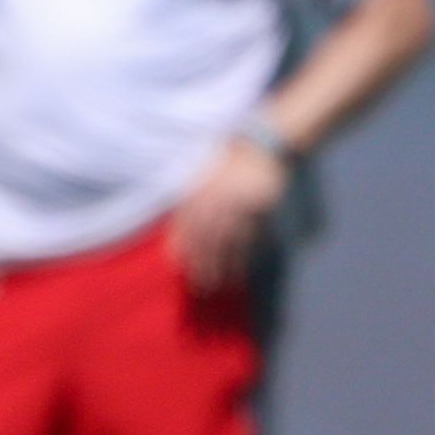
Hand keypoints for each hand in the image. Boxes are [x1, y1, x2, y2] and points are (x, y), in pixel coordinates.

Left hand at [168, 136, 289, 291]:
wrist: (259, 147)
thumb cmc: (228, 166)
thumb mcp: (202, 181)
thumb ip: (189, 208)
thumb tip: (176, 243)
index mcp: (198, 192)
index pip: (188, 228)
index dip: (185, 251)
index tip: (184, 271)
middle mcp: (214, 199)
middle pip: (205, 239)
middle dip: (202, 264)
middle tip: (201, 287)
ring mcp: (236, 204)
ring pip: (226, 241)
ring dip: (222, 266)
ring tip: (220, 285)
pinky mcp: (256, 208)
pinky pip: (248, 237)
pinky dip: (243, 256)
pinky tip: (240, 270)